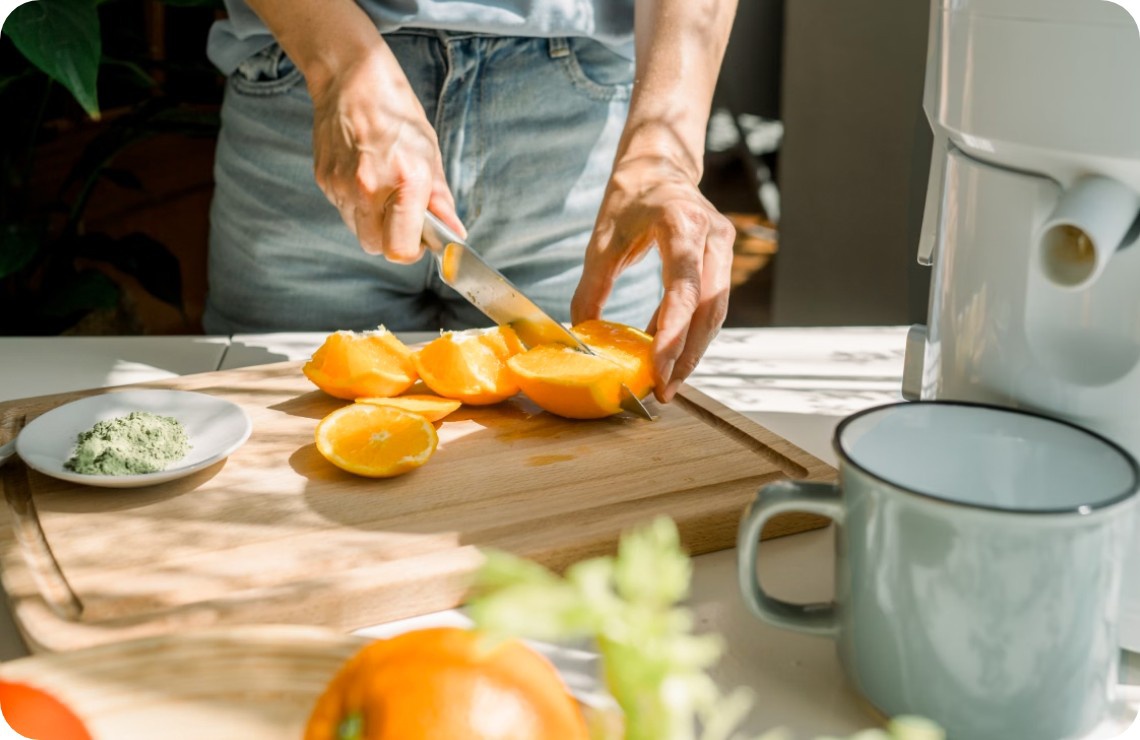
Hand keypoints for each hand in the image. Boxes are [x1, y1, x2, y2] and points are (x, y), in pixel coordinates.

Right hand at [308, 43, 464, 261]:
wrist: (353, 81)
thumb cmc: (396, 113)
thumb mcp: (429, 154)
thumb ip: (440, 201)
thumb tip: (455, 233)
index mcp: (405, 181)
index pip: (401, 249)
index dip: (412, 251)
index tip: (420, 241)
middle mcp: (369, 188)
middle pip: (376, 247)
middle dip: (391, 240)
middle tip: (403, 218)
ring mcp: (341, 186)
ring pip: (358, 230)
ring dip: (373, 222)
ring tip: (384, 189)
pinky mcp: (324, 181)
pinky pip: (343, 210)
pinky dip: (357, 204)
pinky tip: (365, 176)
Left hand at [571, 154, 733, 402]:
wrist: (660, 164)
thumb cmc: (630, 196)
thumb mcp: (602, 240)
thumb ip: (592, 288)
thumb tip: (581, 336)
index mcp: (683, 224)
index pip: (684, 289)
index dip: (673, 334)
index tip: (658, 369)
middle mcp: (713, 236)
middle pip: (710, 308)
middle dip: (688, 354)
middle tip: (664, 390)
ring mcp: (723, 246)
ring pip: (717, 311)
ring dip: (694, 349)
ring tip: (668, 382)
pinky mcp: (723, 258)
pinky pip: (713, 303)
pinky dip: (693, 331)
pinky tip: (672, 353)